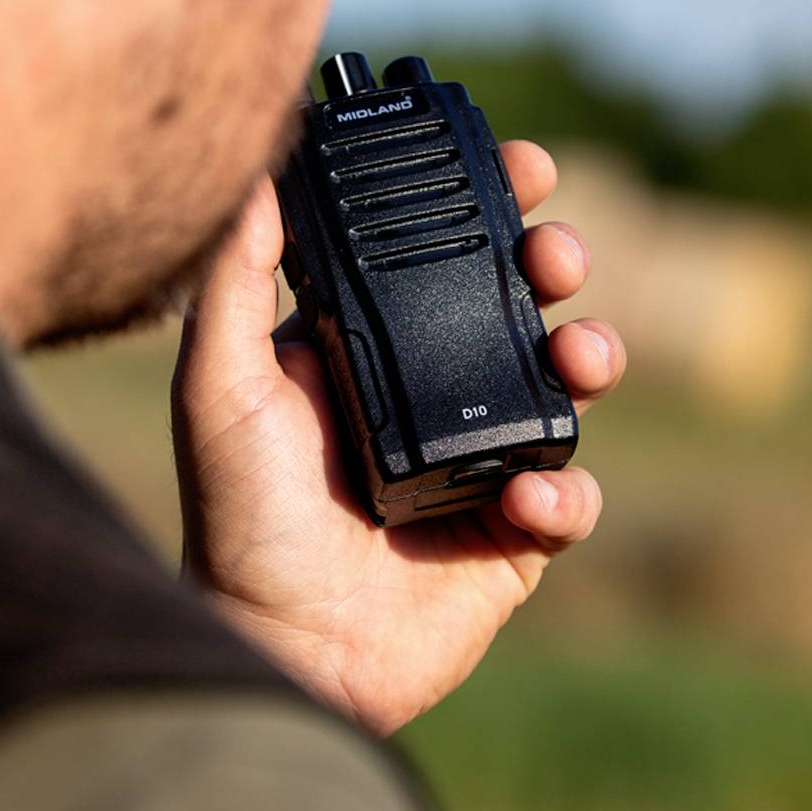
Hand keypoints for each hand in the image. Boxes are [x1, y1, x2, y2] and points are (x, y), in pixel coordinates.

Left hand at [170, 141, 624, 735]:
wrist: (277, 647)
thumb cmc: (236, 516)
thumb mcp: (219, 386)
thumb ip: (234, 282)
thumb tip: (252, 177)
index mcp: (376, 342)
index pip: (445, 250)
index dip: (490, 201)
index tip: (520, 163)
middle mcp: (435, 389)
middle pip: (523, 300)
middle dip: (554, 260)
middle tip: (556, 254)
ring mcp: (482, 458)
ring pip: (568, 384)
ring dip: (592, 353)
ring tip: (578, 357)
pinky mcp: (516, 535)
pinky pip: (573, 498)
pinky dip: (567, 493)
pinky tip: (526, 501)